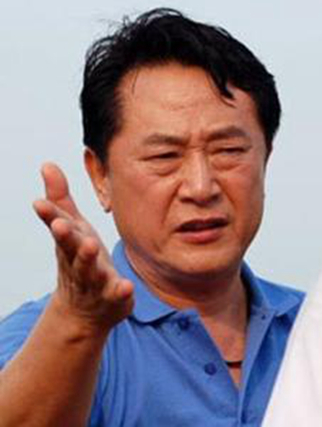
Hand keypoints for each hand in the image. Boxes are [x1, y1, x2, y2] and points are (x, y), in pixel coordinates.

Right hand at [33, 163, 133, 333]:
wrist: (83, 313)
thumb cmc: (79, 260)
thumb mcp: (71, 230)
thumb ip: (61, 201)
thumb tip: (47, 164)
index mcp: (70, 245)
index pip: (59, 228)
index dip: (50, 216)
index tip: (39, 203)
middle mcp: (79, 263)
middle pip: (70, 249)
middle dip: (66, 237)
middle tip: (61, 225)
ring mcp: (95, 282)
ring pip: (90, 271)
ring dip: (89, 259)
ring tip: (90, 246)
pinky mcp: (113, 298)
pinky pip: (117, 295)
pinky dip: (120, 292)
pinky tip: (126, 286)